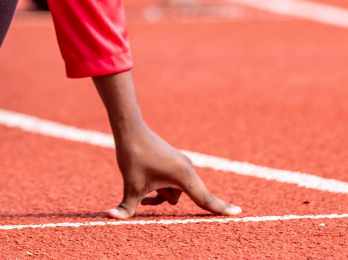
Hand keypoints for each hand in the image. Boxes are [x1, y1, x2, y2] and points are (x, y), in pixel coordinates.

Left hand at [94, 71, 238, 219]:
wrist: (130, 130)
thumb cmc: (133, 156)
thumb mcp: (130, 186)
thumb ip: (125, 208)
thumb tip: (109, 217)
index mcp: (183, 176)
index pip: (204, 199)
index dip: (221, 209)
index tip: (238, 213)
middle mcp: (188, 169)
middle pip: (180, 198)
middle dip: (162, 198)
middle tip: (148, 182)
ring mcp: (183, 165)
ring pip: (174, 192)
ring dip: (159, 193)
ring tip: (143, 184)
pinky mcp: (176, 162)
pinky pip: (172, 184)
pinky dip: (160, 187)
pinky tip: (146, 187)